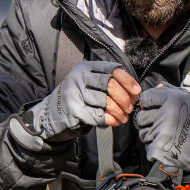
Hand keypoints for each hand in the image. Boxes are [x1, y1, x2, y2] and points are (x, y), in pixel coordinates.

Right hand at [20, 61, 139, 143]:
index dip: (127, 80)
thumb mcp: (90, 84)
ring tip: (124, 117)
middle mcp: (78, 77)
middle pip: (109, 84)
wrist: (52, 114)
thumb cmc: (78, 99)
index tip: (137, 91)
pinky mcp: (73, 110)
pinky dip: (109, 120)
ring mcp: (74, 93)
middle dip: (124, 97)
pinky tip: (114, 122)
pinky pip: (97, 115)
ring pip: (104, 100)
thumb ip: (109, 83)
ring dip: (118, 111)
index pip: (111, 69)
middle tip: (130, 107)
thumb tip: (134, 92)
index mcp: (86, 67)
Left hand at [134, 84, 189, 171]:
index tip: (153, 108)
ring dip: (150, 134)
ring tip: (165, 135)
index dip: (148, 104)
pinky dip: (154, 147)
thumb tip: (157, 86)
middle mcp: (165, 115)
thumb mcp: (188, 98)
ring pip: (142, 132)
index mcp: (172, 99)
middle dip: (148, 120)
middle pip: (141, 117)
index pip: (145, 98)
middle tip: (160, 124)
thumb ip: (170, 90)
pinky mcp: (159, 148)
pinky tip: (166, 145)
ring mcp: (161, 132)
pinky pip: (147, 146)